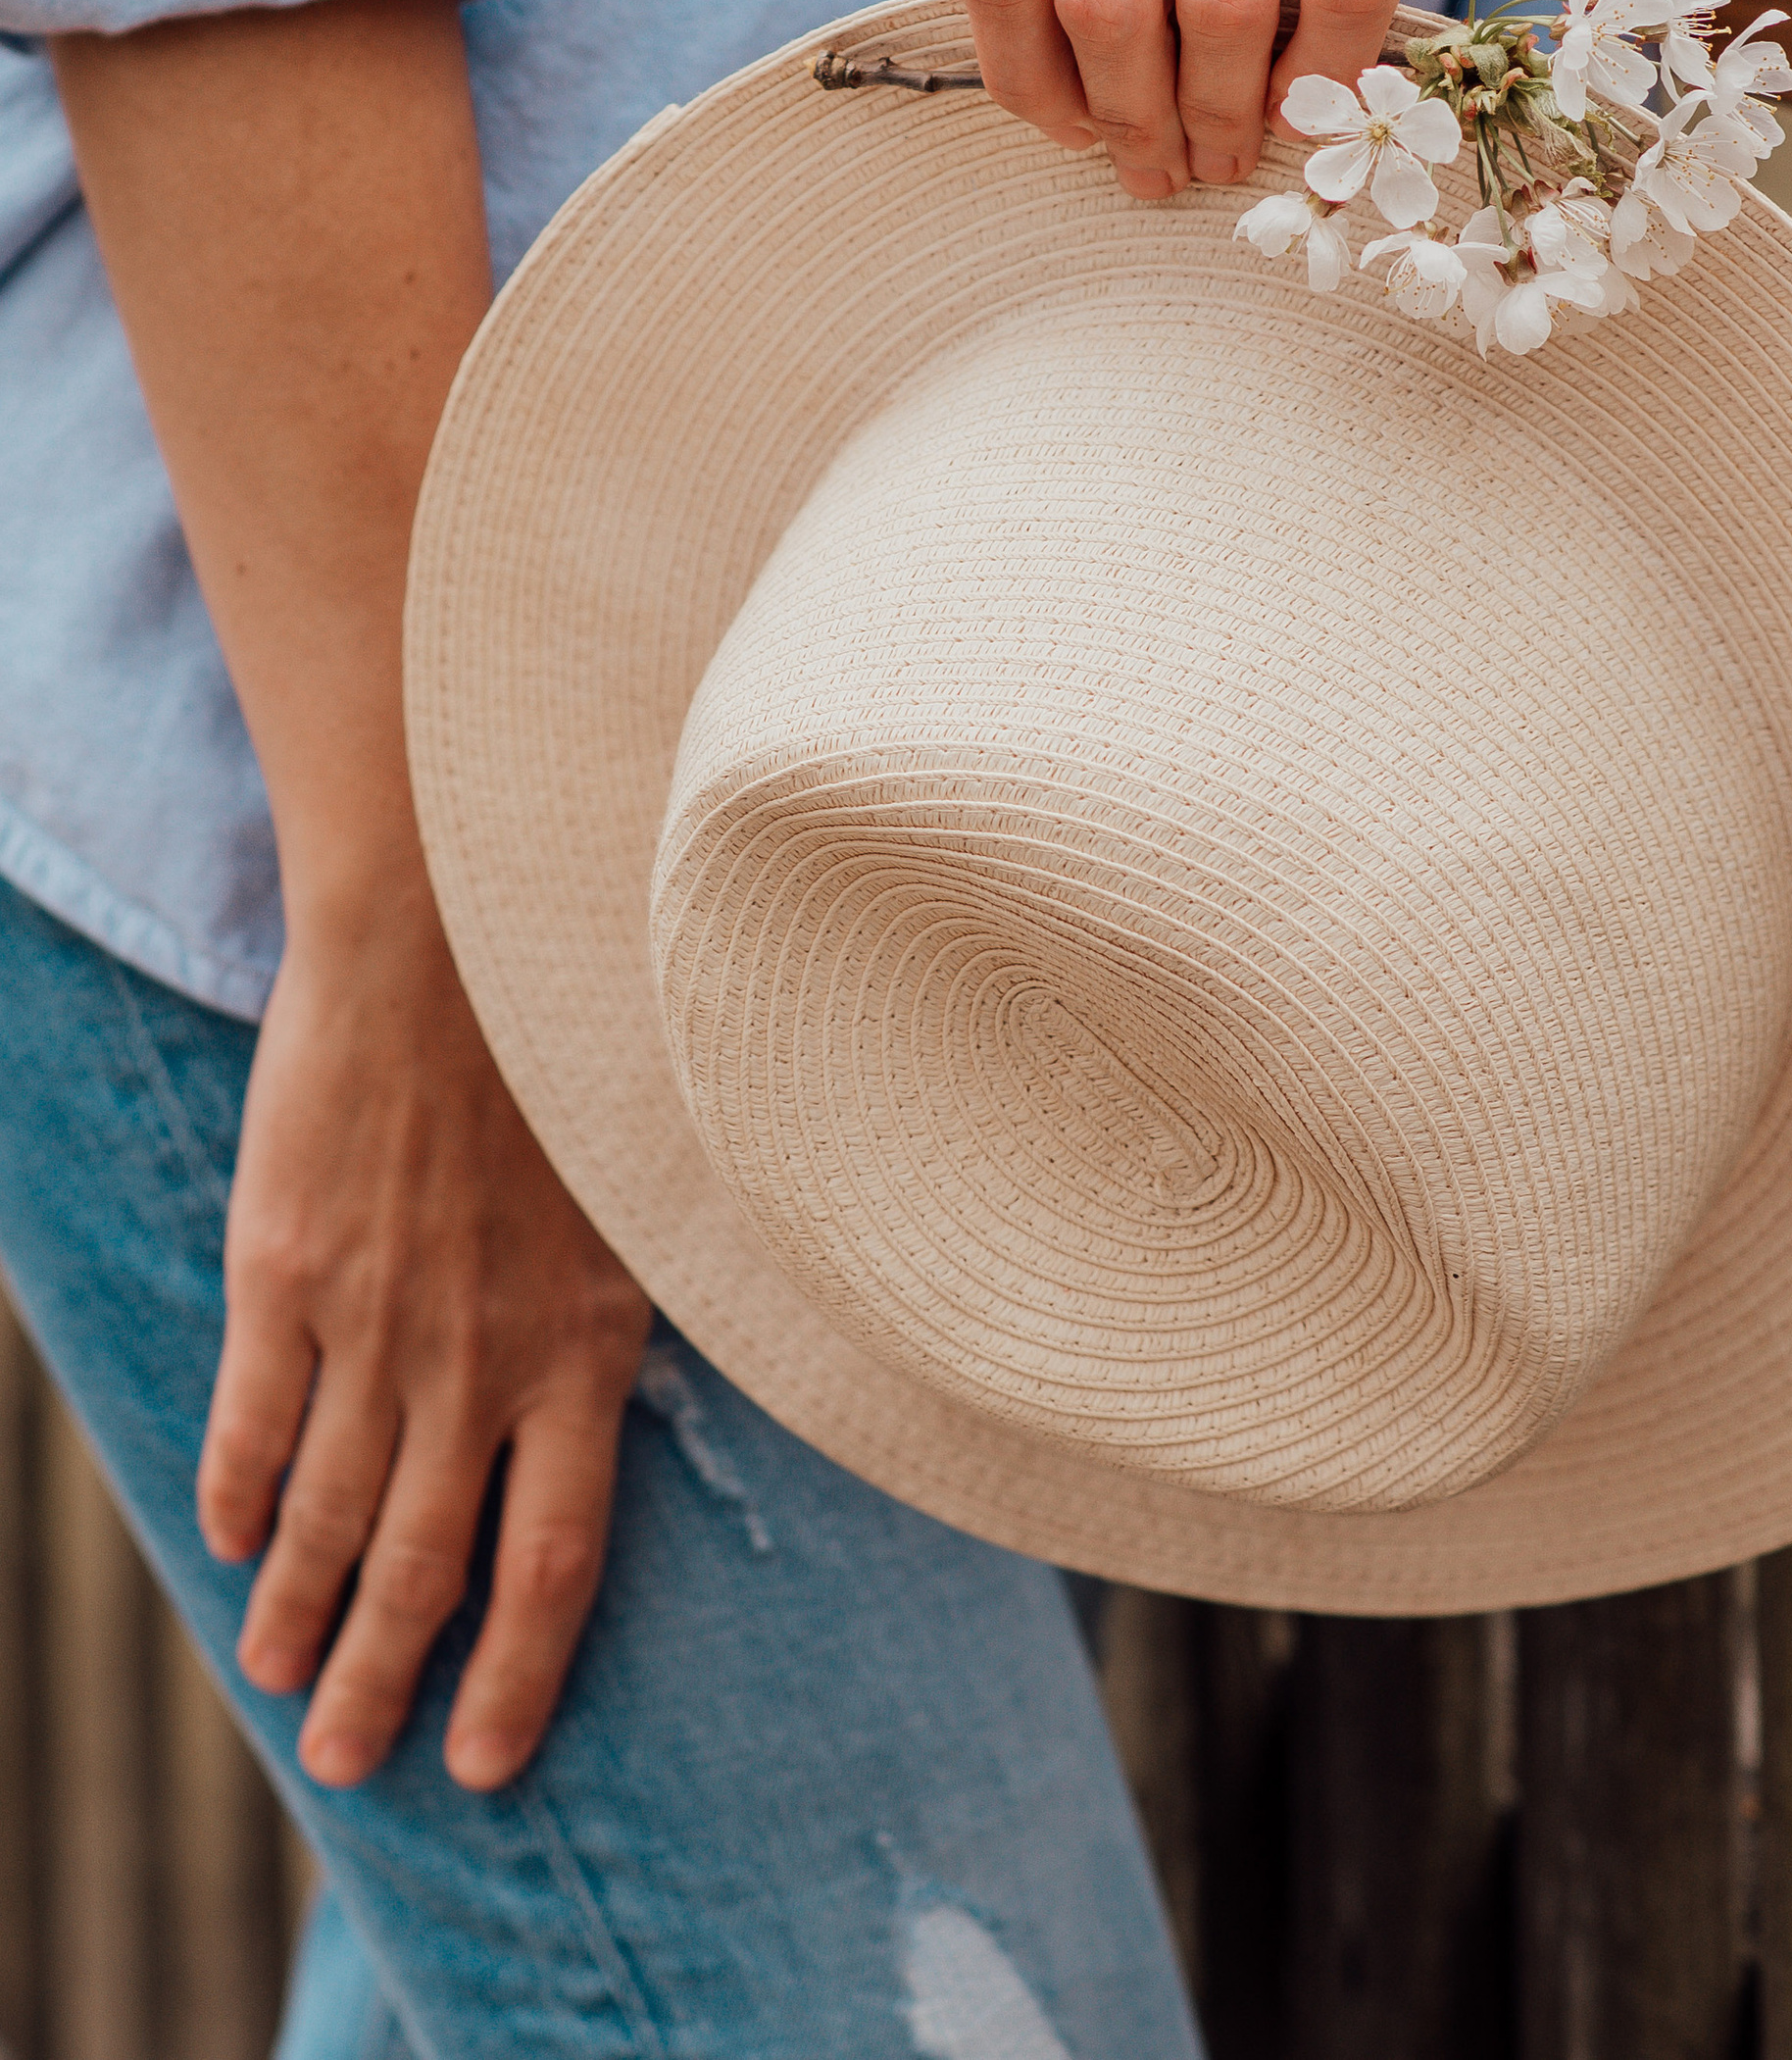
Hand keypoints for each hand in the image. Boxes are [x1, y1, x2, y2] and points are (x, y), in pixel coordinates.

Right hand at [201, 871, 651, 1792]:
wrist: (447, 940)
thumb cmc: (571, 1051)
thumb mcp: (642, 1193)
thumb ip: (630, 1301)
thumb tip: (647, 1385)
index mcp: (586, 1346)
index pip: (556, 1561)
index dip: (517, 1674)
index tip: (485, 1764)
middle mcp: (479, 1360)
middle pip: (426, 1569)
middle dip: (380, 1682)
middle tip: (346, 1762)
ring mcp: (375, 1322)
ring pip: (330, 1516)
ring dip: (297, 1612)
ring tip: (274, 1676)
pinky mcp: (285, 1271)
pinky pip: (255, 1420)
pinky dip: (240, 1495)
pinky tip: (232, 1542)